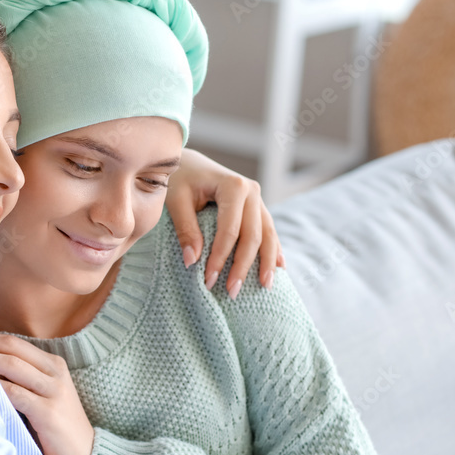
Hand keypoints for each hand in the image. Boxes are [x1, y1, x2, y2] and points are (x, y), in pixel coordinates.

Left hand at [0, 317, 93, 454]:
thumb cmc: (55, 430)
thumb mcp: (41, 398)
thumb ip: (19, 382)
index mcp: (52, 364)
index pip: (12, 341)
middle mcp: (54, 372)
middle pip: (10, 346)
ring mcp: (54, 390)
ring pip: (12, 365)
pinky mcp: (49, 413)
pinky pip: (16, 394)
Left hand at [167, 148, 284, 296]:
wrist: (188, 162)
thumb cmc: (179, 179)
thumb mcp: (175, 200)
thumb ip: (185, 229)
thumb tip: (192, 261)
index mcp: (233, 186)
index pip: (230, 230)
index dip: (221, 257)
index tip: (208, 280)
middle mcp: (251, 191)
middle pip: (253, 236)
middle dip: (243, 266)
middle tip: (232, 292)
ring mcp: (258, 198)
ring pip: (268, 234)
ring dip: (267, 262)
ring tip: (265, 287)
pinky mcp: (257, 206)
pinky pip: (269, 230)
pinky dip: (274, 249)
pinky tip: (279, 267)